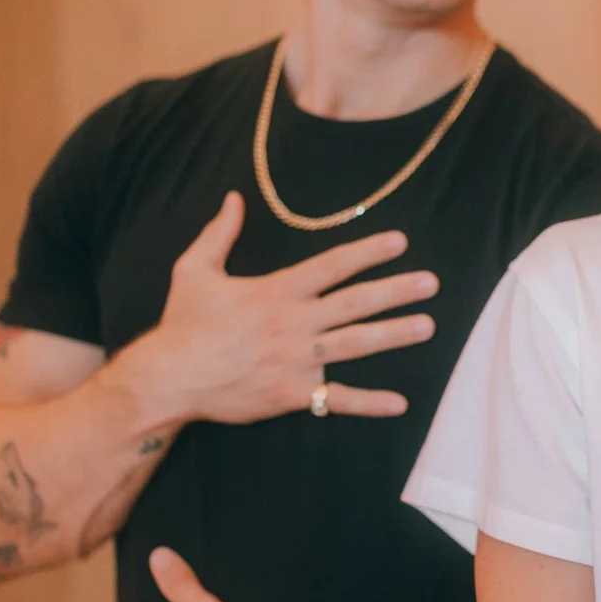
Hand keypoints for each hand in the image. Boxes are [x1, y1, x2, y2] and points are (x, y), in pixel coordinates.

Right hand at [133, 191, 439, 425]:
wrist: (168, 377)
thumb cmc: (182, 323)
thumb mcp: (194, 269)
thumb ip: (220, 233)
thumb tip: (234, 198)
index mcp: (275, 290)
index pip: (332, 265)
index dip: (368, 252)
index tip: (400, 243)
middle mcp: (292, 322)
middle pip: (355, 302)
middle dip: (396, 290)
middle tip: (432, 283)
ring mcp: (294, 360)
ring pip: (355, 344)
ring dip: (394, 335)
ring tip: (428, 326)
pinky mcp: (290, 393)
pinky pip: (336, 399)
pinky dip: (369, 402)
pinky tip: (400, 403)